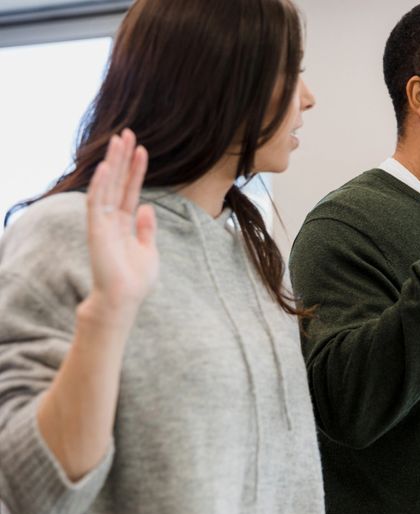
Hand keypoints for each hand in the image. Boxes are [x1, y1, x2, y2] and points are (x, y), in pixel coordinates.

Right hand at [85, 129, 157, 317]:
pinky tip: (104, 167)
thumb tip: (147, 206)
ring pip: (107, 186)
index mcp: (124, 223)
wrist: (124, 300)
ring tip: (119, 140)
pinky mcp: (96, 231)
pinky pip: (96, 203)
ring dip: (112, 163)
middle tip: (127, 132)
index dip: (135, 169)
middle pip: (117, 182)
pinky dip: (99, 185)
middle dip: (122, 158)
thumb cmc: (135, 280)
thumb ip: (146, 228)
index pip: (130, 189)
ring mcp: (102, 223)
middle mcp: (111, 219)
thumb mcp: (148, 249)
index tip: (142, 148)